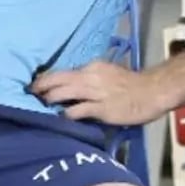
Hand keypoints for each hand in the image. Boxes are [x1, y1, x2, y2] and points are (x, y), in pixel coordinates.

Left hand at [29, 61, 163, 125]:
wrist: (153, 91)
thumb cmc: (132, 85)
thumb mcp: (108, 75)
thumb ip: (90, 79)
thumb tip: (72, 88)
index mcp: (92, 67)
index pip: (63, 71)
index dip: (47, 78)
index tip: (36, 85)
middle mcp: (91, 76)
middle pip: (59, 79)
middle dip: (42, 87)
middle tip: (30, 94)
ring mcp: (96, 92)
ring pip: (65, 92)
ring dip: (50, 99)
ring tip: (41, 105)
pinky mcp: (102, 108)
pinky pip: (78, 110)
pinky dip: (67, 114)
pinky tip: (60, 118)